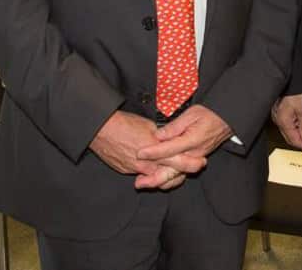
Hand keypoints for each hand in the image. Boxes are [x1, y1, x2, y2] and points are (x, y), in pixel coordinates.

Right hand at [89, 111, 203, 189]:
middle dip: (181, 173)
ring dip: (167, 176)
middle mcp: (146, 162)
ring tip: (175, 172)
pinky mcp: (126, 171)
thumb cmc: (124, 123)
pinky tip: (155, 169)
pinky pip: (142, 175)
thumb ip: (161, 135)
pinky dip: (150, 173)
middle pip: (169, 174)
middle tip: (192, 169)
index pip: (177, 160)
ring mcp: (135, 169)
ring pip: (156, 178)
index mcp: (155, 149)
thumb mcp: (148, 125)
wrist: (101, 130)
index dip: (190, 163)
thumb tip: (169, 138)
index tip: (200, 162)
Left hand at [136, 105, 232, 183]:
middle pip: (172, 170)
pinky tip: (157, 180)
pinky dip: (168, 179)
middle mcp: (193, 155)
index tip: (139, 153)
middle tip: (139, 182)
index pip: (168, 149)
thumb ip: (174, 126)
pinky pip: (180, 174)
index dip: (153, 152)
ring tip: (143, 183)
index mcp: (191, 141)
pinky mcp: (194, 161)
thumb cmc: (209, 115)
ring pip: (176, 176)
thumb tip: (159, 135)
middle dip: (154, 178)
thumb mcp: (191, 114)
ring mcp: (194, 160)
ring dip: (159, 181)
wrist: (225, 121)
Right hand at [272, 94, 301, 148]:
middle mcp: (277, 118)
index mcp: (282, 120)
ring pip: (288, 129)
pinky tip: (300, 121)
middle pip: (289, 136)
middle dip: (300, 139)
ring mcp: (276, 113)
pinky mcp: (278, 108)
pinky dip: (294, 123)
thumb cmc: (297, 89)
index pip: (292, 140)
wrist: (293, 77)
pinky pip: (286, 121)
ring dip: (297, 131)